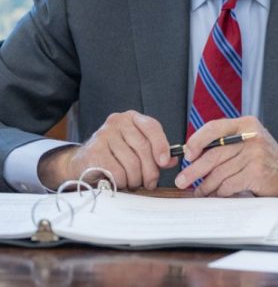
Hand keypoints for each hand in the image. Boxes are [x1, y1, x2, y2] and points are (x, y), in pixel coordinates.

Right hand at [38, 111, 175, 190]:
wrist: (82, 163)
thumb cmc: (114, 156)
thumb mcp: (136, 149)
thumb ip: (156, 152)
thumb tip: (173, 159)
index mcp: (131, 118)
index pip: (152, 127)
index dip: (161, 145)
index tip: (165, 162)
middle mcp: (117, 122)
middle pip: (143, 147)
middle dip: (150, 170)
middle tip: (151, 183)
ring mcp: (104, 135)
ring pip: (132, 162)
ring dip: (136, 179)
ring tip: (134, 183)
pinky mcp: (94, 152)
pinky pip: (118, 172)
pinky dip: (123, 181)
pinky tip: (121, 183)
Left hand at [174, 116, 277, 197]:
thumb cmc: (262, 157)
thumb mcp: (247, 139)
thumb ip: (224, 141)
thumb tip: (193, 153)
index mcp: (245, 124)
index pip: (214, 128)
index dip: (196, 141)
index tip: (187, 154)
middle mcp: (251, 137)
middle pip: (214, 155)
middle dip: (194, 170)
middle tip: (182, 180)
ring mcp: (255, 156)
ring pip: (219, 173)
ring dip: (206, 185)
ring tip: (200, 191)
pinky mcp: (256, 173)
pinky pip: (229, 185)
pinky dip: (219, 192)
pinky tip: (217, 194)